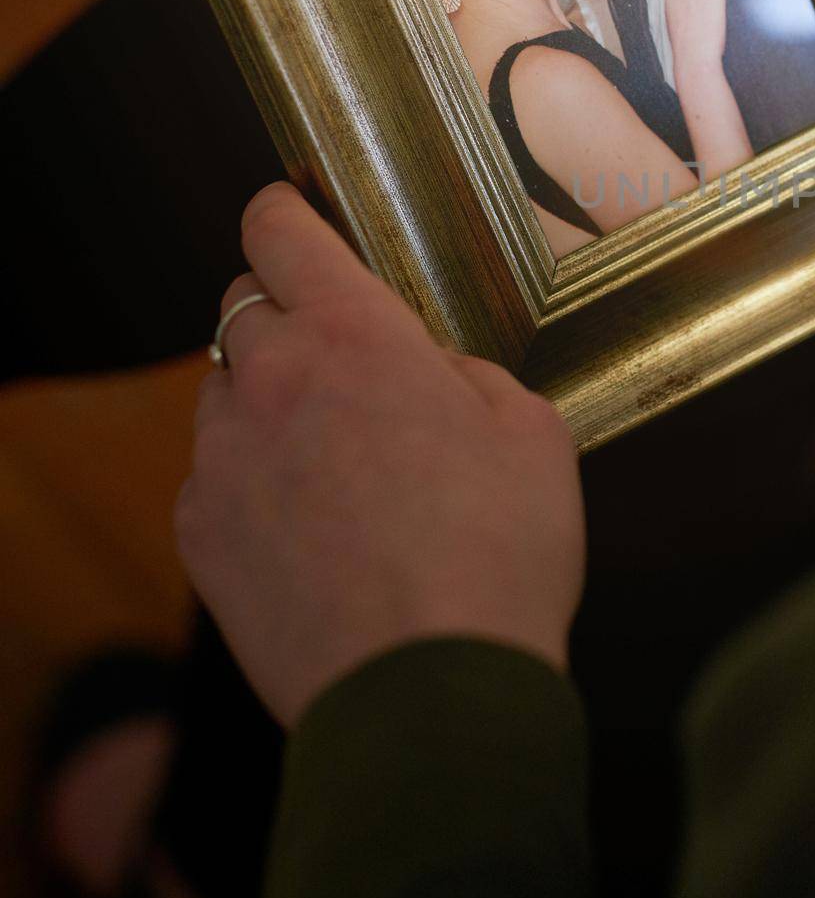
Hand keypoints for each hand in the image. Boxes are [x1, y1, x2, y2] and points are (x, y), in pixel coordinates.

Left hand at [177, 183, 584, 727]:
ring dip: (267, 396)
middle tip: (345, 355)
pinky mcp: (200, 534)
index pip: (282, 232)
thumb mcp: (531, 430)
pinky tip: (313, 523)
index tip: (290, 208)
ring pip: (224, 390)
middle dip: (287, 312)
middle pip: (242, 305)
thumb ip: (467, 374)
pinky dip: (252, 476)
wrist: (429, 689)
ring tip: (335, 454)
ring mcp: (224, 460)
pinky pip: (215, 473)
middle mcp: (273, 382)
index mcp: (357, 337)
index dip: (283, 209)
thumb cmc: (499, 553)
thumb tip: (427, 372)